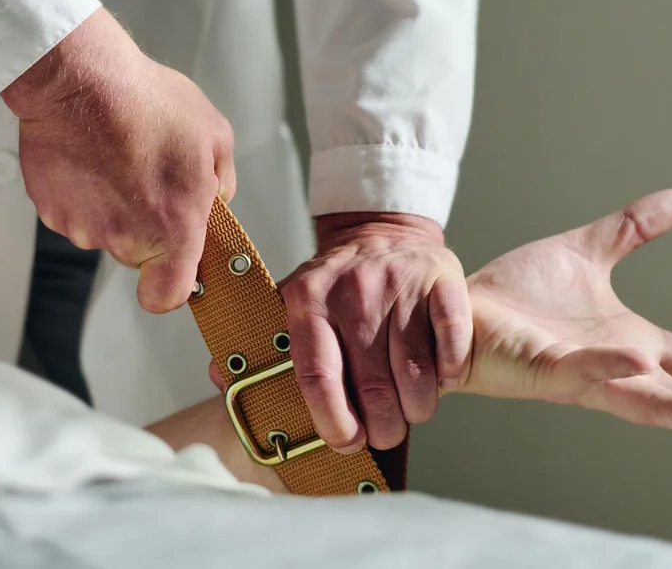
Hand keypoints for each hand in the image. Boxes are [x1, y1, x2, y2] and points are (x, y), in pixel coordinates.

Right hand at [1, 8, 234, 311]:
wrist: (82, 82)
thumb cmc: (146, 104)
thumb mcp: (215, 137)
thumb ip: (221, 183)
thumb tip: (215, 200)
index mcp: (172, 230)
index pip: (167, 296)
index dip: (171, 286)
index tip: (178, 268)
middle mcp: (124, 238)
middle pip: (137, 254)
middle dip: (147, 224)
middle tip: (151, 178)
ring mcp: (83, 226)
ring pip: (104, 228)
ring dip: (113, 202)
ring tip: (121, 155)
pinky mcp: (51, 208)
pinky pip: (74, 209)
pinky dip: (83, 188)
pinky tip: (95, 153)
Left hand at [274, 212, 470, 452]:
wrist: (381, 230)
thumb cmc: (336, 283)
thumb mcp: (292, 300)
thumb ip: (262, 340)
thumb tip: (220, 376)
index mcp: (307, 298)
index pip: (315, 374)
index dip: (332, 420)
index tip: (345, 442)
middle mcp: (353, 289)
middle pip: (371, 385)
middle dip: (381, 426)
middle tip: (383, 433)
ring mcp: (399, 282)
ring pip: (414, 372)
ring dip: (417, 406)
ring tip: (411, 410)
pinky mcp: (440, 278)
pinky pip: (451, 342)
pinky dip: (450, 371)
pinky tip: (443, 377)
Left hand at [456, 189, 671, 447]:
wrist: (459, 306)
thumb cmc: (516, 294)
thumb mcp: (586, 252)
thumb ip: (631, 230)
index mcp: (630, 341)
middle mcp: (615, 367)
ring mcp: (583, 373)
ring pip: (649, 402)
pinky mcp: (546, 369)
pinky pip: (585, 370)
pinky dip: (613, 367)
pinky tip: (643, 361)